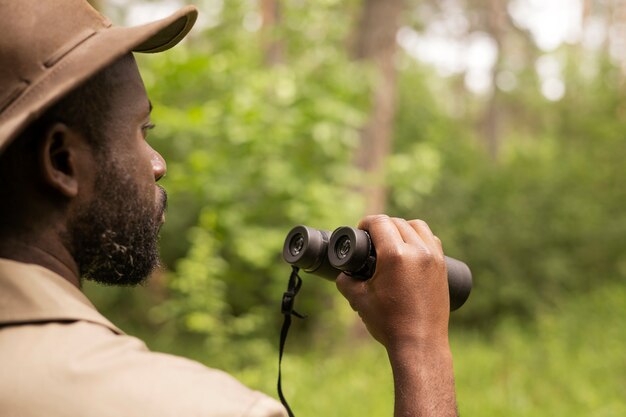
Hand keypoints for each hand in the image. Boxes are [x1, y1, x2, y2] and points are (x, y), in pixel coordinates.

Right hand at [336, 214, 449, 348]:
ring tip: (391, 240)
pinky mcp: (442, 267)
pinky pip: (431, 240)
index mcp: (395, 255)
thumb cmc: (389, 323)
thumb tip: (342, 274)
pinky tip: (411, 249)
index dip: (366, 222)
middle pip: (397, 222)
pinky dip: (419, 238)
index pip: (380, 222)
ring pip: (417, 226)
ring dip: (402, 227)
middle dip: (381, 226)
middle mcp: (418, 251)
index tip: (360, 229)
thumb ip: (345, 281)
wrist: (420, 344)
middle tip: (371, 238)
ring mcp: (433, 257)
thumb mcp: (359, 300)